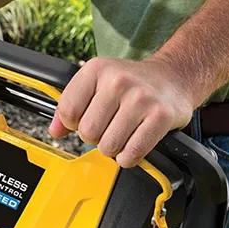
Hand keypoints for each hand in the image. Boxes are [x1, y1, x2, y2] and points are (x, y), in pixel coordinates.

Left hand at [49, 57, 193, 167]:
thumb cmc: (131, 84)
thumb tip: (54, 132)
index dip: (73, 124)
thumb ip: (71, 106)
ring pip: (108, 146)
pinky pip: (131, 154)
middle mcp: (118, 81)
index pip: (67, 111)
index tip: (86, 119)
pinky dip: (129, 157)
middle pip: (88, 133)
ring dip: (113, 149)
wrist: (174, 76)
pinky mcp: (160, 117)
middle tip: (108, 128)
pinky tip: (134, 143)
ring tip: (122, 134)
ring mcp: (141, 99)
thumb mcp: (96, 84)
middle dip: (95, 137)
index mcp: (96, 70)